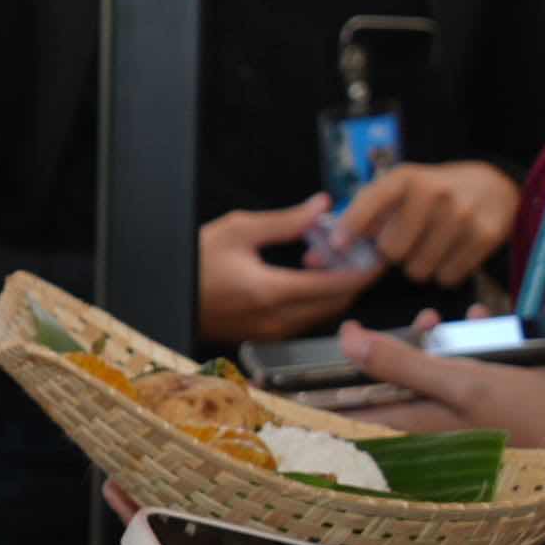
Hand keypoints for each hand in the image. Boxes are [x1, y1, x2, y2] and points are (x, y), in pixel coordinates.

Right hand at [195, 201, 381, 336]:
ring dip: (333, 289)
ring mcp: (269, 333)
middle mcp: (274, 320)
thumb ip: (286, 221)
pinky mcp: (263, 337)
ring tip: (332, 256)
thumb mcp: (238, 230)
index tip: (379, 255)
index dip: (362, 271)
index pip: (333, 286)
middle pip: (333, 304)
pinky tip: (306, 274)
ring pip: (320, 314)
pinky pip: (303, 320)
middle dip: (353, 278)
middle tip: (364, 252)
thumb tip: (322, 207)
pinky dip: (314, 298)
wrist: (164, 296)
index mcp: (270, 292)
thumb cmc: (192, 262)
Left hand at [328, 155, 516, 288]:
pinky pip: (446, 277)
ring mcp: (461, 215)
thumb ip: (357, 221)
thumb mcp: (397, 192)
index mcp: (405, 178)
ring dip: (418, 265)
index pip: (370, 203)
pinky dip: (444, 272)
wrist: (491, 185)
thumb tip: (314, 259)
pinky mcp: (484, 236)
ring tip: (429, 244)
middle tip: (406, 240)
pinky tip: (450, 251)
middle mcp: (433, 193)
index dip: (351, 227)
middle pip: (392, 250)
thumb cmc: (431, 194)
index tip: (339, 245)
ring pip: (418, 269)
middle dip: (393, 253)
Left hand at [345, 321, 544, 461]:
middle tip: (422, 322)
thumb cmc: (526, 418)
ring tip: (453, 319)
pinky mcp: (484, 423)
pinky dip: (470, 357)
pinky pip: (463, 385)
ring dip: (438, 346)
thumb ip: (404, 364)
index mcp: (414, 430)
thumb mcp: (463, 383)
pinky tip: (487, 329)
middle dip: (400, 350)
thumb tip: (348, 341)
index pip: (353, 417)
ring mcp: (456, 431)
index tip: (330, 357)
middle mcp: (428, 435)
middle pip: (393, 391)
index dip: (333, 388)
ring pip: (429, 383)